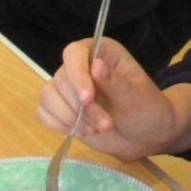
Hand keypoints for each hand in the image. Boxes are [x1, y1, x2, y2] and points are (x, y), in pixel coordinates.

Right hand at [35, 36, 190, 161]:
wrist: (146, 137)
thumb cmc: (146, 110)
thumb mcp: (136, 97)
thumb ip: (115, 82)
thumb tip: (96, 65)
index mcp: (102, 53)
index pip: (74, 53)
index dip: (76, 74)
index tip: (87, 99)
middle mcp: (82, 66)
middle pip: (61, 79)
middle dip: (80, 108)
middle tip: (105, 125)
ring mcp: (70, 88)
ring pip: (48, 95)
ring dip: (69, 118)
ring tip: (95, 130)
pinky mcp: (62, 109)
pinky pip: (43, 112)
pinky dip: (58, 124)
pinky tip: (80, 132)